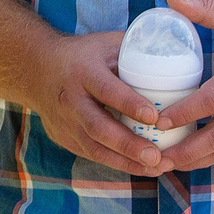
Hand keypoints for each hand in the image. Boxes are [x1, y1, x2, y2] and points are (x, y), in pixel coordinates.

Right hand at [22, 27, 164, 177]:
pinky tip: (140, 168)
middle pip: (98, 127)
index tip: (154, 117)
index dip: (130, 104)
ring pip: (94, 147)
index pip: (107, 90)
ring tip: (155, 168)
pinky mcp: (64, 137)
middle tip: (157, 157)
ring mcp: (65, 122)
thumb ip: (136, 50)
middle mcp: (70, 99)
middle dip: (129, 145)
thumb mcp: (106, 44)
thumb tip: (178, 54)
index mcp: (83, 72)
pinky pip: (91, 154)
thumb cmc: (82, 55)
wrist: (36, 70)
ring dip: (125, 161)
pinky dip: (116, 163)